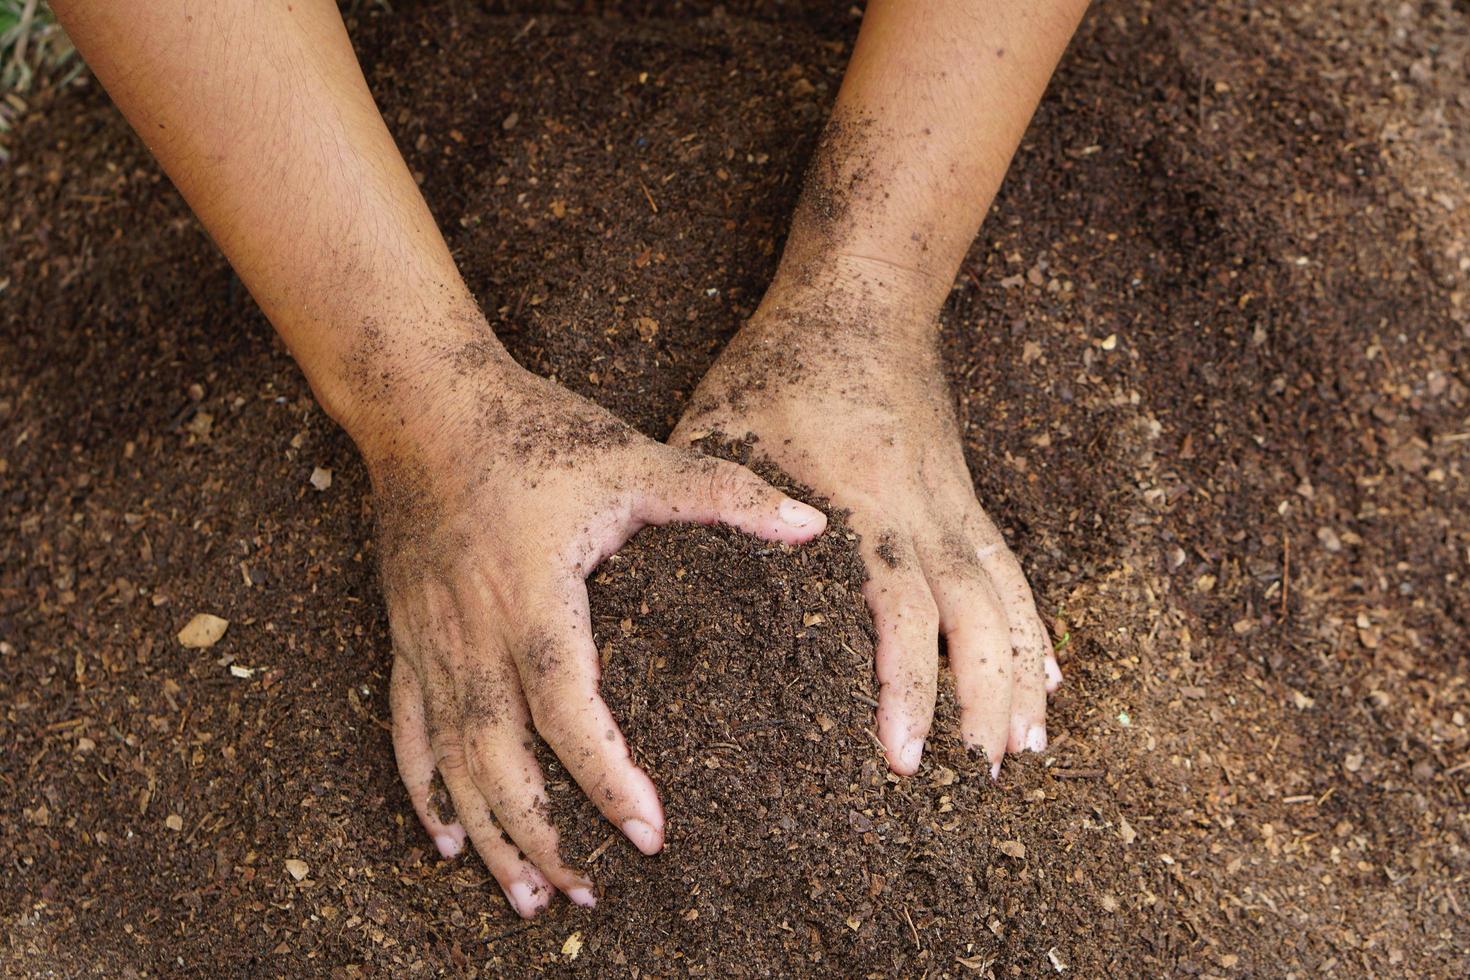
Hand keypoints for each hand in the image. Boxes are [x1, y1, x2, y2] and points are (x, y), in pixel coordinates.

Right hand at [366, 336, 826, 916]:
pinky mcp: (409, 636)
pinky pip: (408, 730)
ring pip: (454, 762)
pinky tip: (446, 839)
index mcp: (535, 600)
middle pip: (502, 761)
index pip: (567, 709)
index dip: (605, 776)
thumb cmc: (534, 433)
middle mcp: (475, 636)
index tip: (649, 832)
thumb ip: (723, 494)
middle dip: (543, 837)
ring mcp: (432, 642)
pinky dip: (426, 791)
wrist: (426, 404)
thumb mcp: (633, 458)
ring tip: (526, 898)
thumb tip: (813, 525)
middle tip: (588, 898)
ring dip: (489, 835)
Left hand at [671, 285, 1059, 778]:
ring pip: (1008, 598)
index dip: (907, 684)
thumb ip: (708, 507)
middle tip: (981, 775)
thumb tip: (657, 587)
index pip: (898, 607)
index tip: (903, 756)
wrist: (862, 298)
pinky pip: (1011, 571)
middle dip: (984, 698)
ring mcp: (953, 502)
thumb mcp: (723, 428)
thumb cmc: (779, 364)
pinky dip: (1034, 628)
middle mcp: (922, 509)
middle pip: (978, 614)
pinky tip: (1048, 678)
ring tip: (1026, 750)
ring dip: (1022, 675)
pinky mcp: (964, 496)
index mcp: (861, 499)